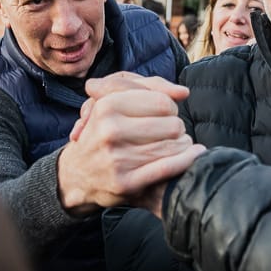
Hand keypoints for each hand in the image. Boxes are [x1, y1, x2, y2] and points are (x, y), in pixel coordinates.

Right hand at [58, 72, 203, 213]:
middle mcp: (110, 130)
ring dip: (183, 145)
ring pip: (172, 146)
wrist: (75, 174)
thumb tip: (183, 92)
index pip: (162, 102)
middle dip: (178, 128)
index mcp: (107, 105)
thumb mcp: (113, 101)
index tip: (167, 114)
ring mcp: (116, 158)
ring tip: (181, 144)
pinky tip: (194, 154)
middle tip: (173, 132)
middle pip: (171, 124)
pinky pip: (167, 167)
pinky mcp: (125, 182)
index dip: (171, 107)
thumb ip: (149, 88)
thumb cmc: (102, 132)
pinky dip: (186, 159)